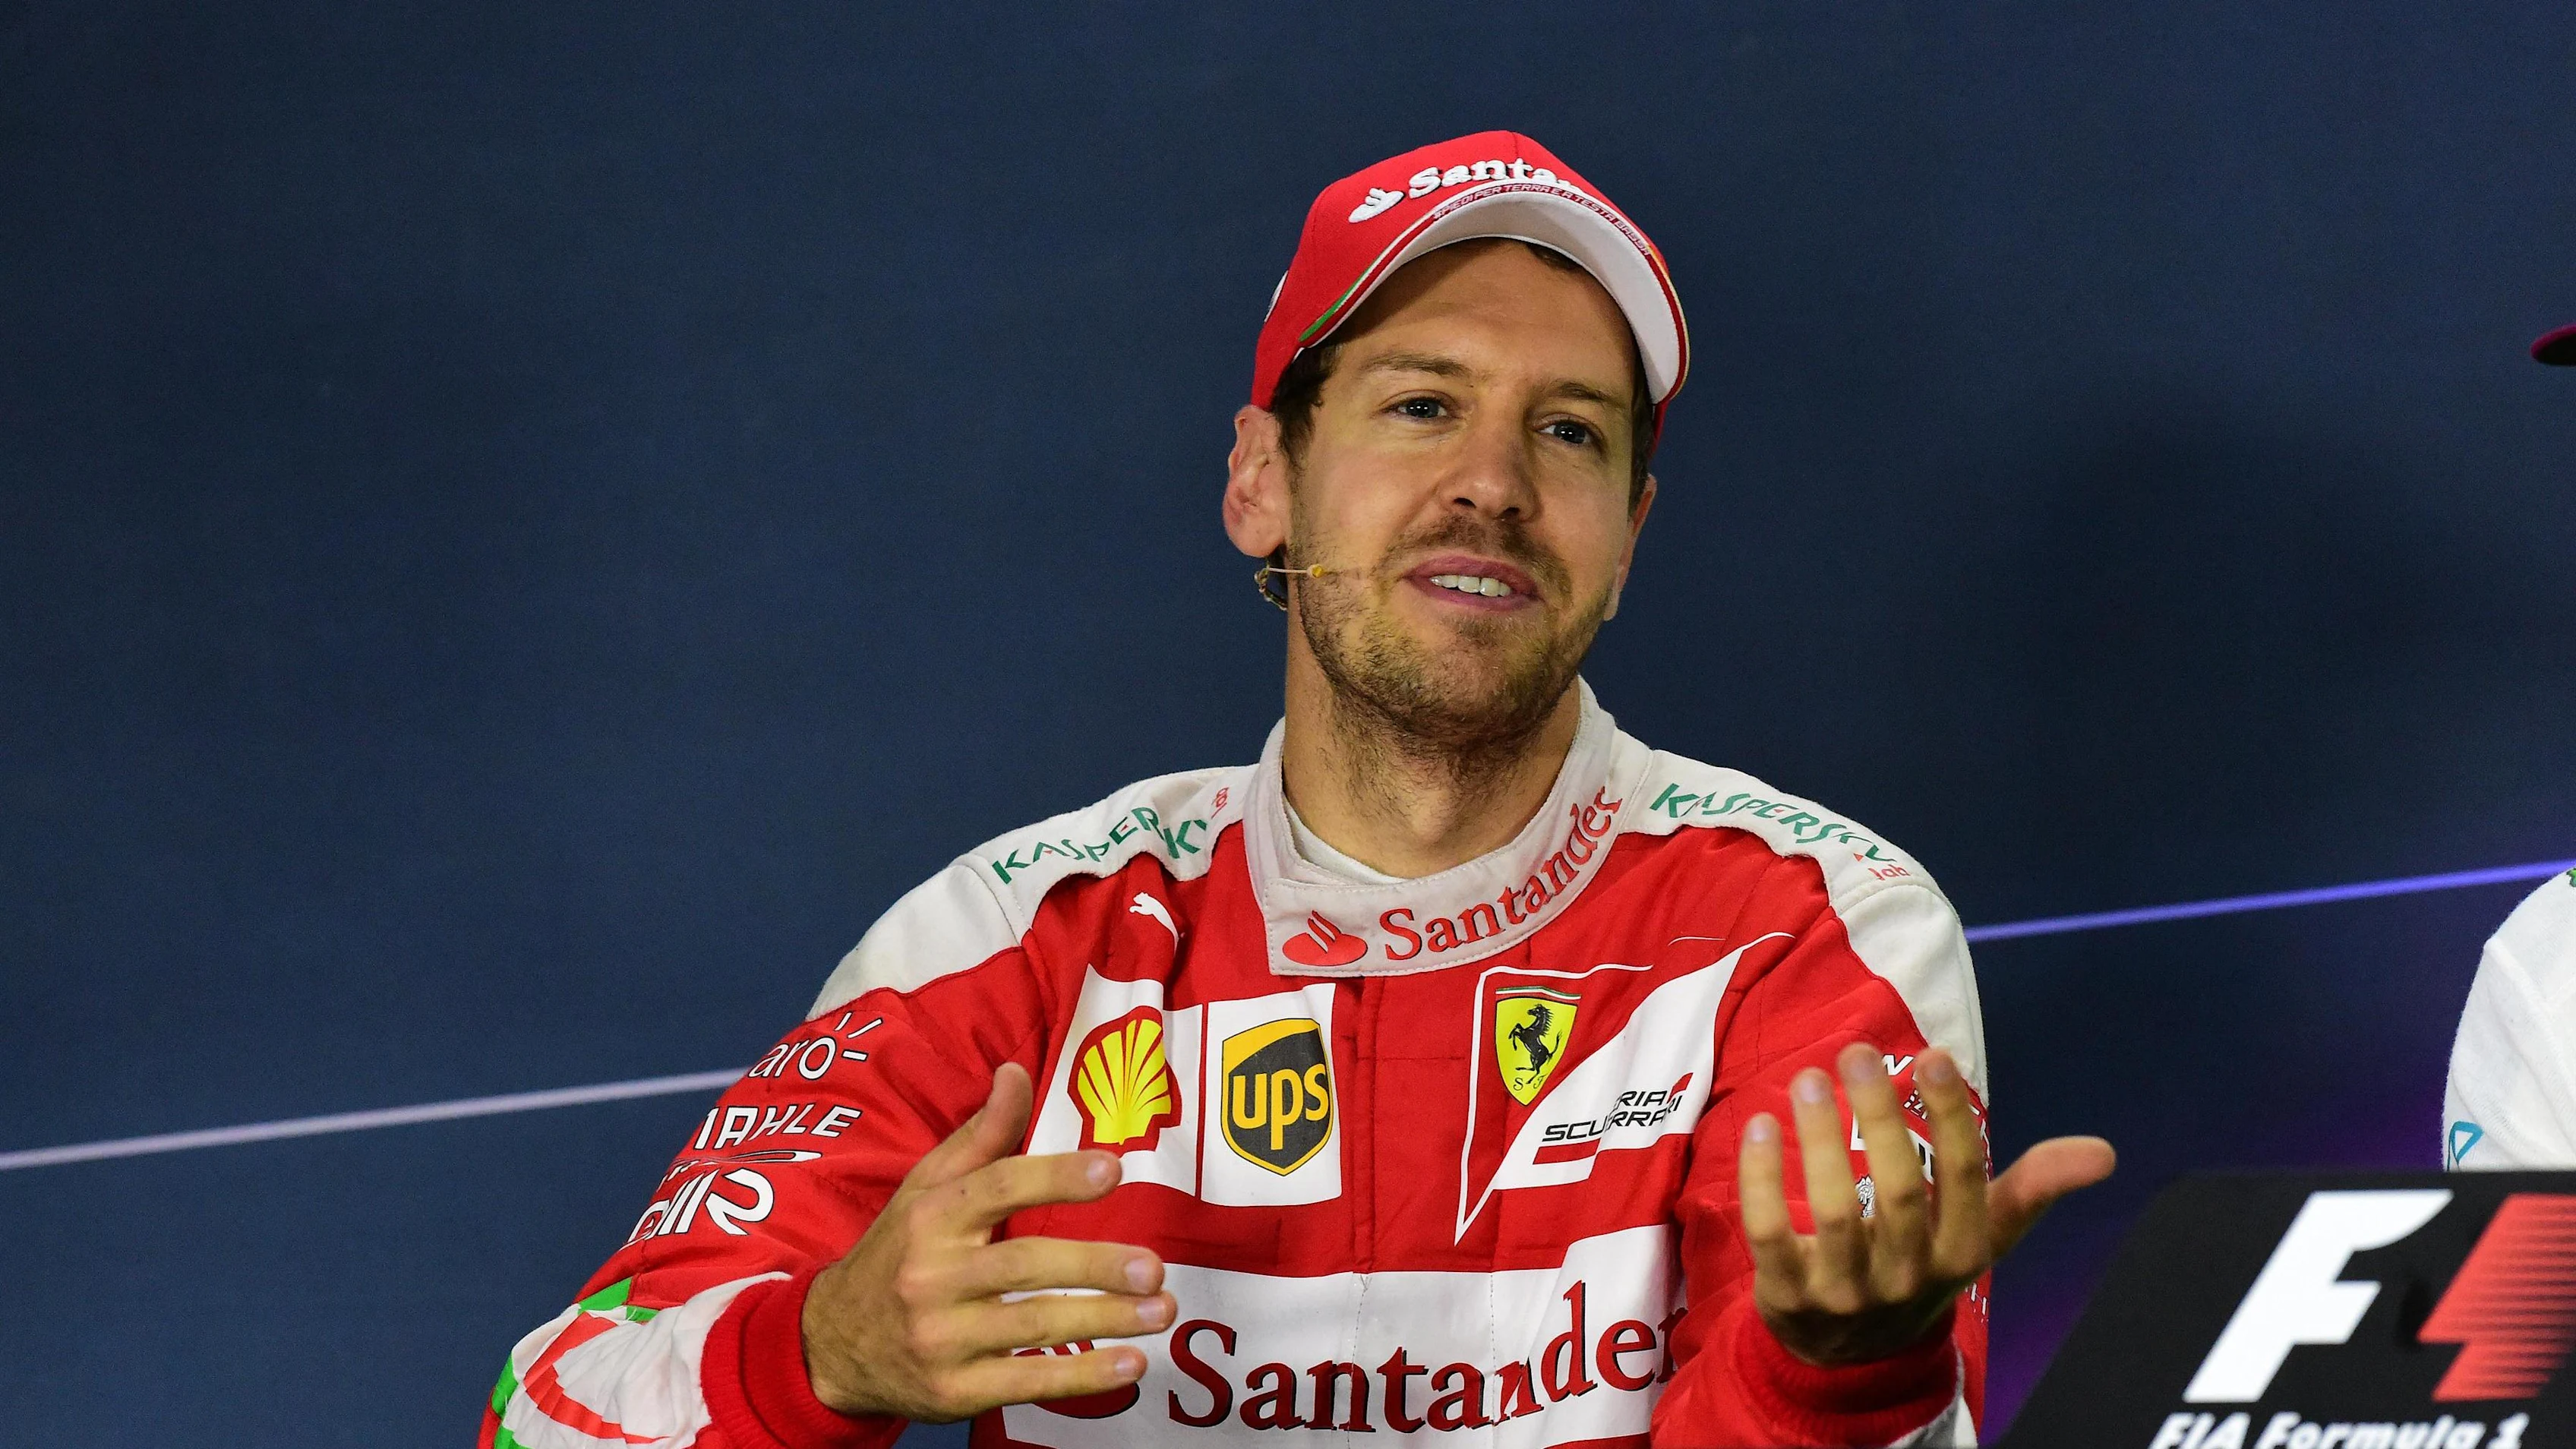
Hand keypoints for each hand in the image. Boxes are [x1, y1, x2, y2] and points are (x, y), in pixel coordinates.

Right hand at [800, 1063, 1175, 1420]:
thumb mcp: (924, 1188)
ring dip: (1104, 1320)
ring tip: (1161, 1309)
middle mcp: (931, 1277)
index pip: (996, 1188)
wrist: (832, 1345)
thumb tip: (1017, 1071)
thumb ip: (980, 1135)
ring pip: (1032, 1326)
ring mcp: (941, 1339)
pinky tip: (1129, 1363)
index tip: (1112, 1171)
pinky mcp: (953, 1391)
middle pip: (1022, 1265)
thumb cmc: (895, 1254)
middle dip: (1094, 1266)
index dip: (1055, 1177)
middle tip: (1153, 1265)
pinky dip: (1082, 1377)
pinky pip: (1026, 1382)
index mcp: (930, 1218)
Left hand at [1737, 1042, 2114, 1366]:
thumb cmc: (1923, 1266)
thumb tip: (2105, 1152)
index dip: (1951, 1117)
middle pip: (1900, 1192)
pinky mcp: (1786, 1297)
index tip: (1932, 1056)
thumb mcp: (1981, 1235)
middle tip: (1857, 1053)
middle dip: (1881, 1116)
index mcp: (1961, 1254)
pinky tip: (1760, 1125)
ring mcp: (1846, 1293)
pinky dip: (1760, 1179)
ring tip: (1810, 1078)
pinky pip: (1770, 1235)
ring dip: (1821, 1139)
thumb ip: (2033, 1187)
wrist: (1855, 1357)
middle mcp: (1909, 1277)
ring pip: (1834, 1212)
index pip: (1964, 1181)